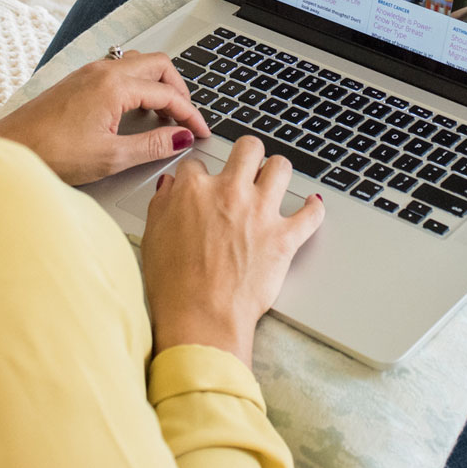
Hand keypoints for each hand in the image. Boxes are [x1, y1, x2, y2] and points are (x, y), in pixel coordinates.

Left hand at [0, 51, 207, 185]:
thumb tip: (182, 139)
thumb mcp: (110, 156)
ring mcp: (90, 71)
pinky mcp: (80, 79)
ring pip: (140, 63)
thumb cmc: (51, 152)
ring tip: (165, 115)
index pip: (168, 93)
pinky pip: (121, 69)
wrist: (10, 147)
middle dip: (180, 91)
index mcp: (114, 86)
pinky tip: (136, 110)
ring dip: (158, 84)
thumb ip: (153, 146)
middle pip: (159, 65)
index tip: (201, 132)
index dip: (190, 114)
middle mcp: (103, 70)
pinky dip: (139, 84)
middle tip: (187, 119)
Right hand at [140, 137, 326, 366]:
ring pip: (281, 167)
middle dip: (247, 155)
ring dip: (278, 172)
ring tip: (275, 181)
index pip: (198, 163)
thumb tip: (170, 187)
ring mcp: (261, 213)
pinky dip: (314, 209)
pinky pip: (312, 213)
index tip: (202, 184)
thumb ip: (162, 204)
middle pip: (248, 148)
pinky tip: (310, 206)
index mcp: (194, 191)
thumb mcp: (152, 237)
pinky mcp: (285, 237)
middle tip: (246, 167)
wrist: (202, 318)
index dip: (200, 174)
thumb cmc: (175, 286)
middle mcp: (230, 193)